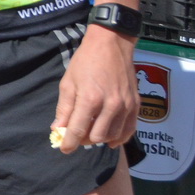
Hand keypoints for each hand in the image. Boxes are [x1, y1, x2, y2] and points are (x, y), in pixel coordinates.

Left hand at [52, 25, 139, 150]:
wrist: (111, 45)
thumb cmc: (85, 62)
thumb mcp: (68, 83)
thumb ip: (64, 108)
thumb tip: (58, 129)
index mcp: (90, 99)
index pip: (78, 130)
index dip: (69, 143)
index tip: (64, 149)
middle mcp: (110, 105)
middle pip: (96, 137)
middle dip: (83, 140)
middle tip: (76, 136)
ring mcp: (126, 106)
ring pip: (113, 136)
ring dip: (100, 139)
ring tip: (90, 133)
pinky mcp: (136, 105)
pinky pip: (129, 130)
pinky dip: (119, 138)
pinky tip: (109, 138)